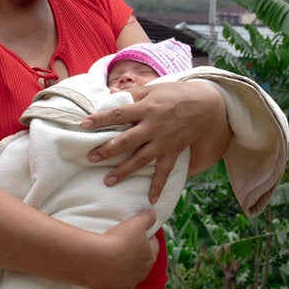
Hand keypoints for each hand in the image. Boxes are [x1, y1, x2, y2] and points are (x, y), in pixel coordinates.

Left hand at [81, 80, 228, 201]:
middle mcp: (153, 126)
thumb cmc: (175, 94)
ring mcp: (163, 141)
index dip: (101, 118)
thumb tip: (109, 94)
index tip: (84, 124)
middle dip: (108, 149)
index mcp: (146, 108)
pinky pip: (164, 171)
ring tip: (108, 181)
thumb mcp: (153, 88)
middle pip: (127, 140)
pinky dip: (158, 186)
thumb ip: (132, 93)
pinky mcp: (173, 151)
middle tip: (90, 157)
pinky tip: (150, 200)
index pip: (118, 114)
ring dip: (124, 170)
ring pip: (141, 159)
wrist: (205, 106)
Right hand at [90, 211, 158, 288]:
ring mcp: (125, 285)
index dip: (146, 237)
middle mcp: (140, 275)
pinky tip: (100, 269)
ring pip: (126, 275)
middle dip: (134, 254)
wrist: (97, 260)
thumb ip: (147, 218)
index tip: (138, 231)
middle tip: (123, 243)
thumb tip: (153, 215)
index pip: (153, 245)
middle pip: (140, 262)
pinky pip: (109, 284)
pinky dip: (106, 278)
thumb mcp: (137, 223)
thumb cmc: (119, 240)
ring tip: (110, 256)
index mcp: (149, 259)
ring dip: (121, 267)